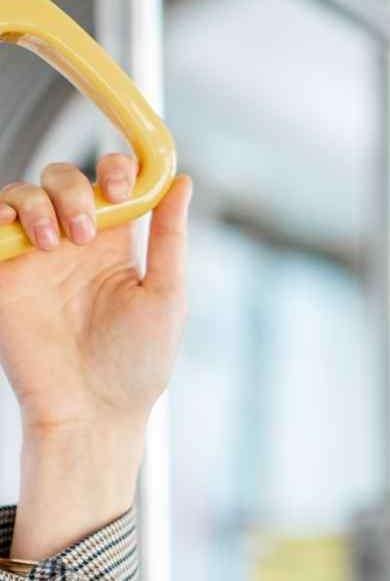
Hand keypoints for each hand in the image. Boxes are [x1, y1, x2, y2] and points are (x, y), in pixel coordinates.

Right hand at [0, 154, 192, 439]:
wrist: (91, 411)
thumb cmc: (135, 366)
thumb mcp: (166, 296)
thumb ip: (170, 238)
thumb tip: (182, 182)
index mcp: (117, 247)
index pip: (111, 183)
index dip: (116, 169)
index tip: (122, 185)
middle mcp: (76, 246)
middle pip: (63, 178)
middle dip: (74, 188)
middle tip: (85, 231)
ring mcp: (37, 258)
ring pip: (25, 193)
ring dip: (39, 203)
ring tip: (55, 244)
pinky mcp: (5, 273)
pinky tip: (16, 229)